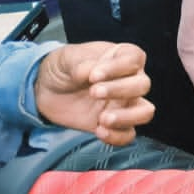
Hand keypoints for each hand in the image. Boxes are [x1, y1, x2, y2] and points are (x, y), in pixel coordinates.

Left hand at [34, 42, 154, 145]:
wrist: (49, 89)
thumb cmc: (65, 67)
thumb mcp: (67, 59)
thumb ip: (81, 64)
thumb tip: (92, 71)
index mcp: (122, 57)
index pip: (134, 59)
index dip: (118, 68)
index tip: (94, 75)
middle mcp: (130, 79)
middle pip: (142, 85)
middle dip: (120, 90)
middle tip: (94, 92)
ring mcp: (124, 104)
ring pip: (144, 112)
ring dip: (128, 116)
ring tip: (103, 119)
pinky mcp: (114, 124)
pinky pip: (128, 134)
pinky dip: (117, 136)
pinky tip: (98, 131)